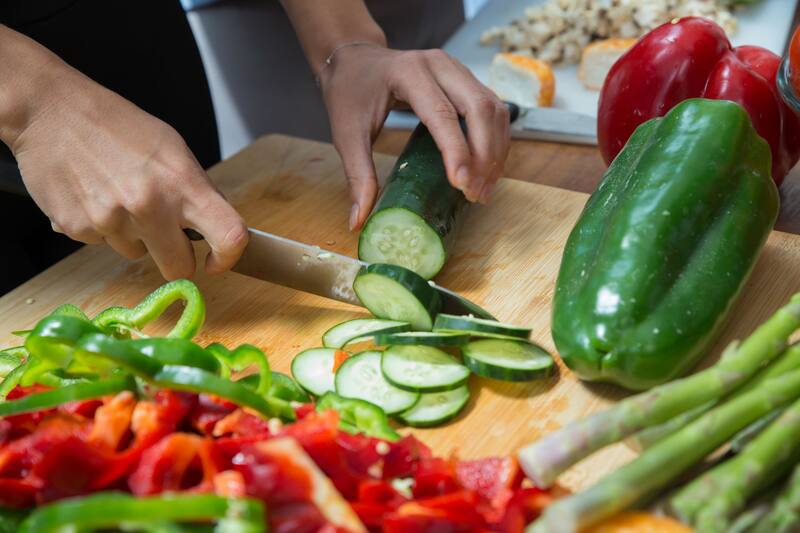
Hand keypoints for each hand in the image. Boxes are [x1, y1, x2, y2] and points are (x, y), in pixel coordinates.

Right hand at [8, 65, 247, 279]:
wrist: (49, 111)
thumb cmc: (115, 125)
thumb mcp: (172, 148)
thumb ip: (194, 191)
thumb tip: (212, 228)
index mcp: (182, 184)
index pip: (228, 236)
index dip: (228, 257)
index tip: (218, 260)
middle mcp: (150, 207)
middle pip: (179, 267)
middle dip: (175, 256)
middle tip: (165, 234)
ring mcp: (111, 221)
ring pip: (137, 254)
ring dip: (134, 236)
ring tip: (117, 195)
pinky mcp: (78, 229)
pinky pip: (103, 244)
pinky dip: (102, 228)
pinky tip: (93, 195)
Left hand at [318, 45, 510, 229]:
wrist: (356, 60)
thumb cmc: (351, 93)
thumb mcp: (347, 134)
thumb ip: (358, 175)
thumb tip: (358, 220)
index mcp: (408, 73)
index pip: (442, 113)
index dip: (456, 150)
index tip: (461, 185)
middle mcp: (440, 65)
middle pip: (479, 108)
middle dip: (483, 155)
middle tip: (474, 194)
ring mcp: (457, 70)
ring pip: (494, 109)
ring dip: (495, 152)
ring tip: (483, 189)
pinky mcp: (466, 81)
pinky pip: (493, 111)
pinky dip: (496, 142)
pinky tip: (487, 171)